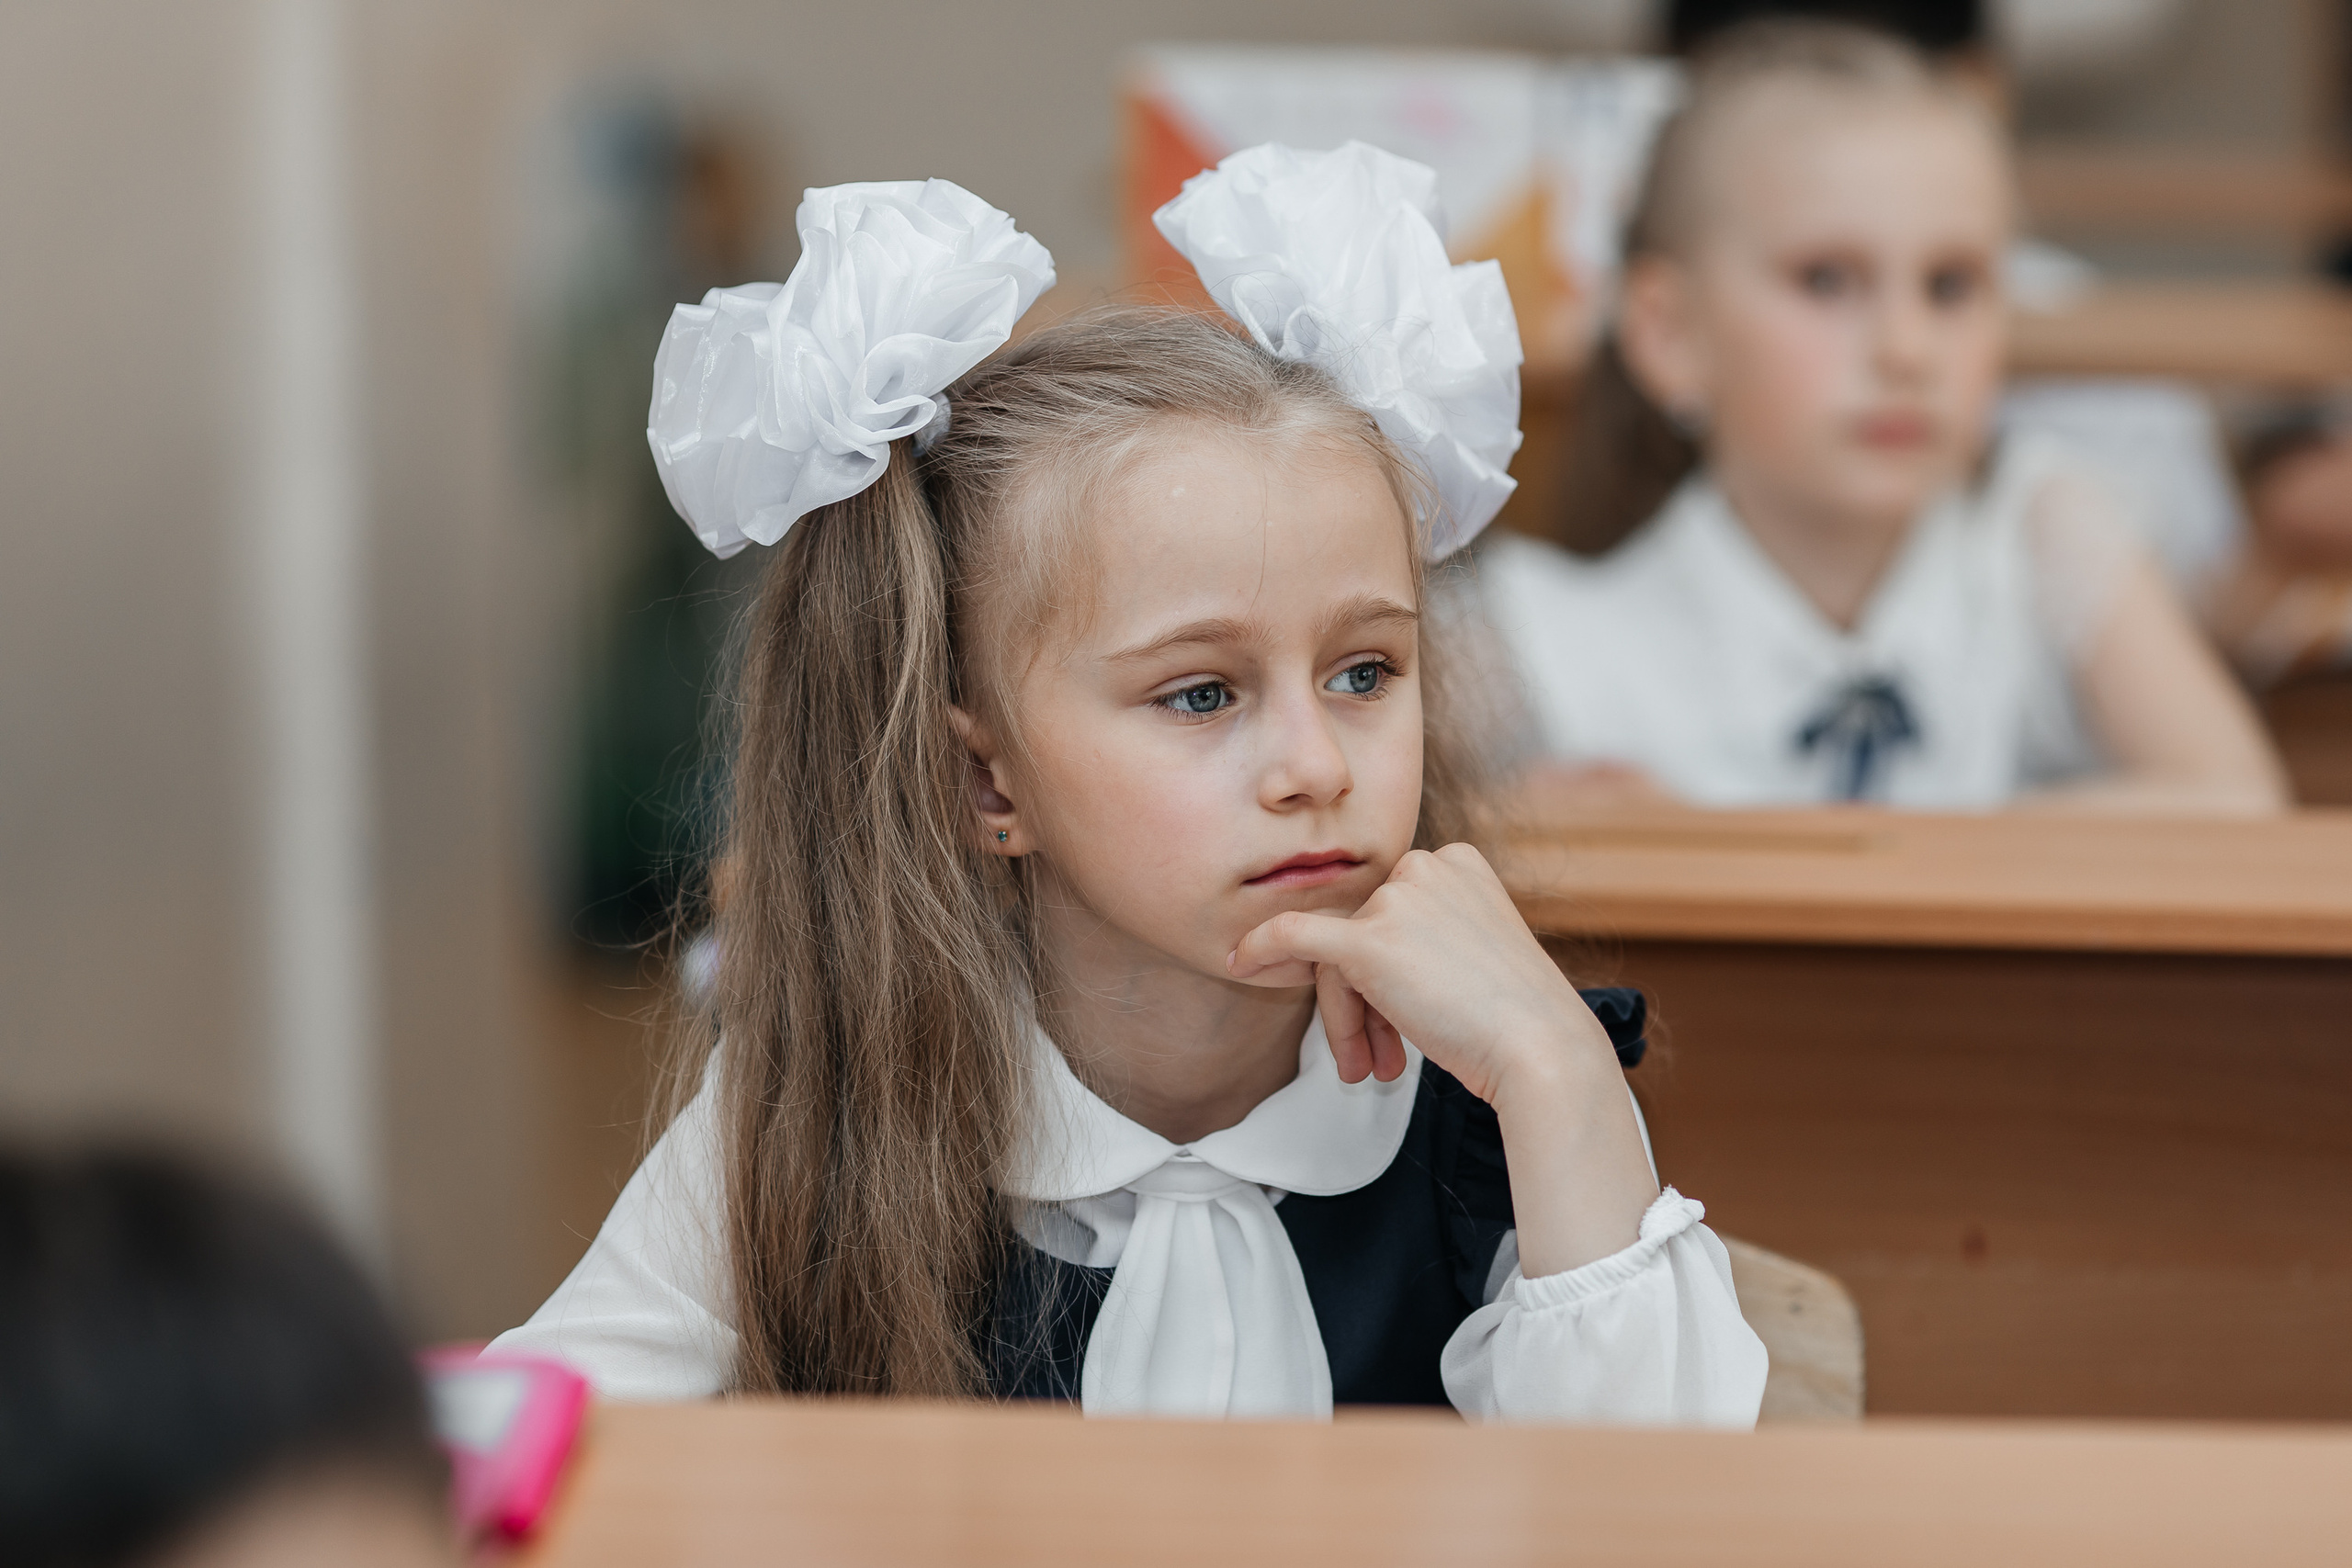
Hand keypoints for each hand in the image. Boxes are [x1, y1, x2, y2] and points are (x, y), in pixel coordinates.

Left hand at [1226, 843, 1613, 1109]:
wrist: (1540, 1049)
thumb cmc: (1516, 1017)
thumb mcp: (1472, 956)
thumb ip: (1423, 939)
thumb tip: (1353, 954)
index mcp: (1457, 861)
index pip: (1392, 911)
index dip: (1387, 975)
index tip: (1404, 1022)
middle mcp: (1426, 865)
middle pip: (1363, 933)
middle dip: (1365, 1004)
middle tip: (1377, 1061)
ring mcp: (1396, 900)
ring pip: (1338, 958)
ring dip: (1350, 1020)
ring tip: (1370, 1069)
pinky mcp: (1368, 939)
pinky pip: (1294, 935)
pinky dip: (1262, 948)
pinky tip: (1240, 964)